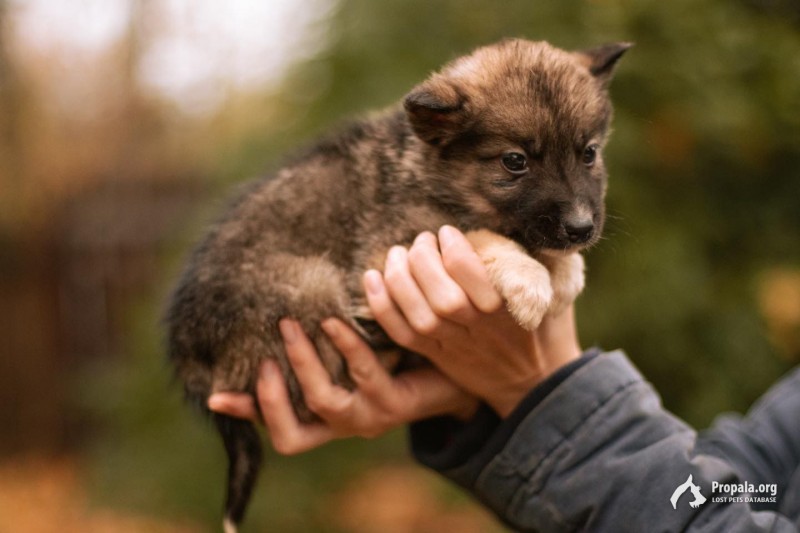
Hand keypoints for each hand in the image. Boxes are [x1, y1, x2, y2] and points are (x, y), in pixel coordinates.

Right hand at [208, 317, 477, 454]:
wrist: (455, 370)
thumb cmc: (397, 357)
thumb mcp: (353, 354)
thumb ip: (321, 345)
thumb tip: (282, 311)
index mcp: (329, 419)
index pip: (279, 428)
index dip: (248, 416)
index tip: (216, 395)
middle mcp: (343, 426)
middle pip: (291, 435)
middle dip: (272, 393)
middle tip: (263, 348)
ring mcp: (369, 419)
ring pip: (322, 400)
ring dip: (303, 361)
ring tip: (293, 324)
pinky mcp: (395, 403)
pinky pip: (363, 373)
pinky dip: (345, 344)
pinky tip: (334, 319)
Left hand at [366, 225, 580, 416]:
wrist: (535, 384)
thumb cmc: (546, 327)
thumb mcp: (558, 291)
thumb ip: (545, 259)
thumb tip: (538, 223)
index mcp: (511, 309)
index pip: (472, 276)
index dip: (453, 249)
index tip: (448, 233)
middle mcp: (481, 330)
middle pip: (441, 297)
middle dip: (422, 262)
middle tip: (420, 241)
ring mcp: (456, 346)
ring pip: (418, 316)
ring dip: (398, 280)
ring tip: (396, 254)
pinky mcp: (437, 356)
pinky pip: (402, 334)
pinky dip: (381, 307)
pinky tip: (372, 278)